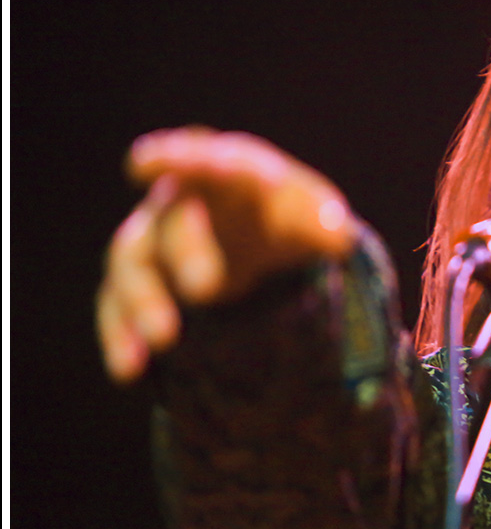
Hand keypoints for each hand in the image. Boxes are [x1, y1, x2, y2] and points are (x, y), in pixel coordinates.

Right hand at [96, 126, 356, 384]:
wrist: (263, 239)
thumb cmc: (286, 215)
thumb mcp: (314, 215)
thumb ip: (322, 222)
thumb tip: (336, 237)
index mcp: (228, 172)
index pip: (207, 160)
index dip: (178, 159)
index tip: (143, 163)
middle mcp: (182, 200)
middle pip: (175, 219)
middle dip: (186, 250)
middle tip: (207, 290)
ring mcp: (153, 239)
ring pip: (133, 261)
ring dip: (143, 299)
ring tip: (165, 339)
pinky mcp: (137, 282)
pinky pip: (116, 306)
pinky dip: (121, 335)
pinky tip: (130, 370)